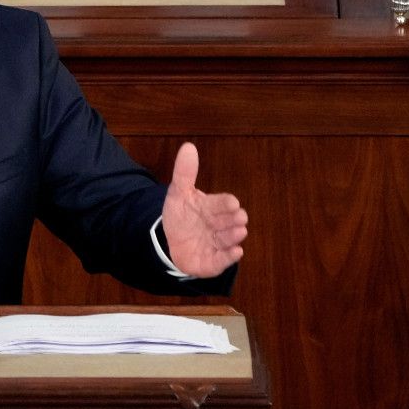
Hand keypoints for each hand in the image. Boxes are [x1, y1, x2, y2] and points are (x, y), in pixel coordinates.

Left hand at [160, 143, 247, 276]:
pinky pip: (223, 260)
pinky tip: (237, 251)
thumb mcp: (178, 194)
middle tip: (239, 217)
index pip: (223, 203)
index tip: (232, 202)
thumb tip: (188, 147)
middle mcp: (219, 225)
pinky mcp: (213, 261)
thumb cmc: (181, 216)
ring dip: (234, 235)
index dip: (226, 203)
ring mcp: (217, 243)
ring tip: (239, 231)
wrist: (169, 242)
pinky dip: (230, 257)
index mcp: (212, 208)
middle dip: (235, 219)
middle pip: (230, 221)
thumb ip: (184, 173)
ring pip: (229, 239)